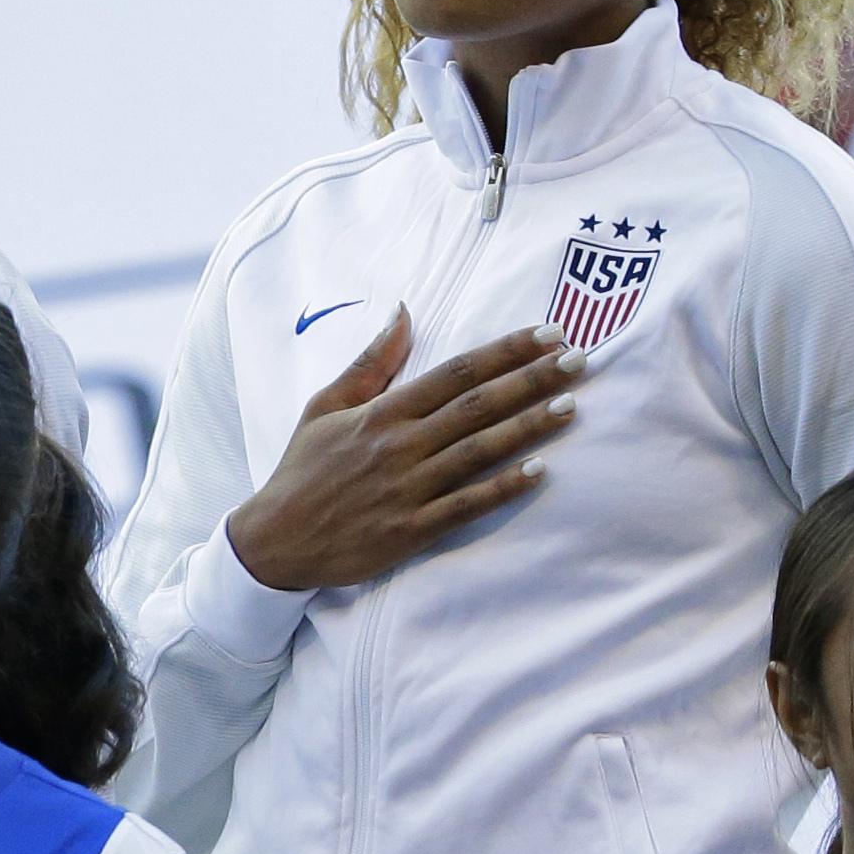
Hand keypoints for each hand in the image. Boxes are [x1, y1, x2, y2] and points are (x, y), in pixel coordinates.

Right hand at [217, 316, 577, 592]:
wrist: (274, 542)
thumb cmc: (303, 470)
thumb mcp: (324, 406)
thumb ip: (370, 362)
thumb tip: (403, 312)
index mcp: (382, 412)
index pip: (456, 372)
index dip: (505, 351)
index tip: (547, 333)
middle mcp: (399, 446)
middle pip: (477, 405)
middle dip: (532, 380)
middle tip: (579, 360)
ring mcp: (407, 489)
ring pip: (478, 451)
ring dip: (527, 427)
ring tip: (571, 406)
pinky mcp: (411, 530)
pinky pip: (466, 506)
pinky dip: (502, 489)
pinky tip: (538, 473)